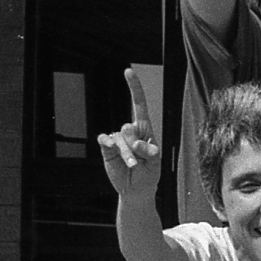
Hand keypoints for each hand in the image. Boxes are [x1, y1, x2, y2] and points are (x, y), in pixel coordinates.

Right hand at [98, 68, 162, 195]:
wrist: (136, 190)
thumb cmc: (150, 174)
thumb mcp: (155, 163)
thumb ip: (149, 150)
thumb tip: (135, 142)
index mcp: (145, 130)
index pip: (139, 105)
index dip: (134, 88)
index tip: (128, 71)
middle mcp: (130, 132)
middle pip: (130, 128)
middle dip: (136, 147)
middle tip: (141, 162)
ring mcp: (117, 139)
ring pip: (120, 139)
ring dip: (127, 155)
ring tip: (133, 166)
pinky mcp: (107, 148)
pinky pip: (105, 140)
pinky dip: (109, 144)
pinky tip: (112, 149)